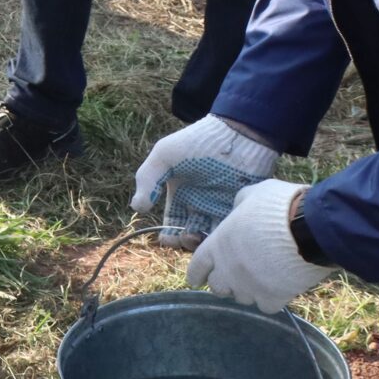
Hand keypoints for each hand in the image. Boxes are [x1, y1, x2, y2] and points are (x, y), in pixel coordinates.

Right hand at [130, 116, 281, 248]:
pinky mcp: (241, 208)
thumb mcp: (165, 155)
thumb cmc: (198, 142)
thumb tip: (137, 208)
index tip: (168, 237)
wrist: (238, 135)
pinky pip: (231, 230)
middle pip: (191, 235)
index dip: (168, 237)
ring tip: (204, 236)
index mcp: (179, 194)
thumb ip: (148, 179)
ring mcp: (221, 207)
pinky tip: (220, 231)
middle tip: (188, 237)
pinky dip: (225, 236)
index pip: (171, 225)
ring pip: (211, 237)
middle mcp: (199, 204)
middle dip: (186, 243)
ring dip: (205, 243)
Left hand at [186, 180, 337, 312]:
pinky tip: (278, 290)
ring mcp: (249, 286)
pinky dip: (271, 299)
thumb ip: (240, 205)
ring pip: (241, 298)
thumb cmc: (278, 206)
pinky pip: (266, 306)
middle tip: (235, 276)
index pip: (198, 266)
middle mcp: (228, 269)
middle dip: (224, 282)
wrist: (309, 228)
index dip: (196, 274)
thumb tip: (238, 211)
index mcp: (218, 244)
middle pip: (217, 286)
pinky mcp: (273, 298)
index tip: (195, 280)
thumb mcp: (253, 194)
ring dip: (247, 290)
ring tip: (260, 279)